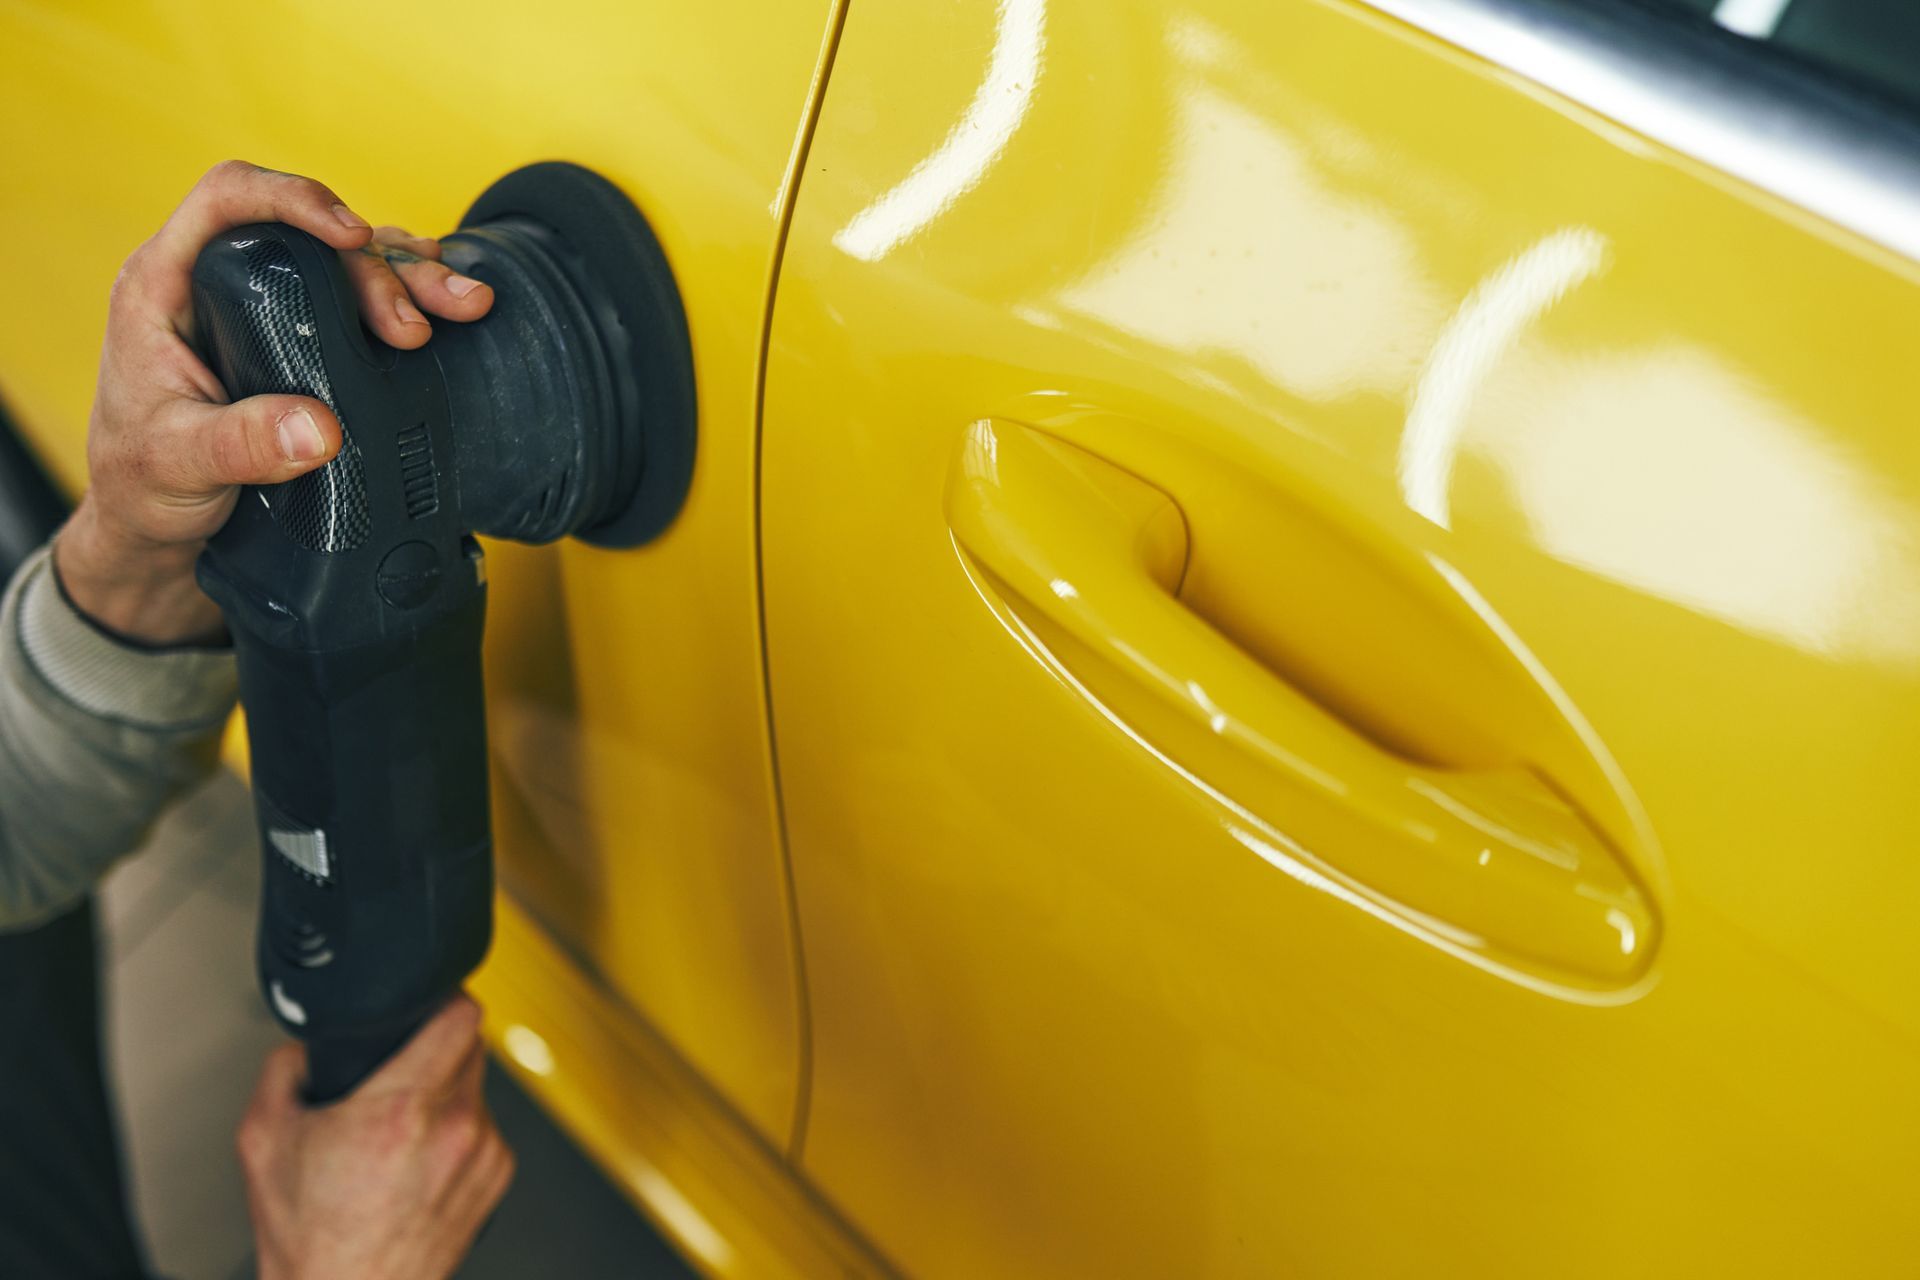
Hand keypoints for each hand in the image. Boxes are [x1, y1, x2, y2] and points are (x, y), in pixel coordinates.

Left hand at [55, 160, 494, 644]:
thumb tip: (318, 430)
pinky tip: (447, 311)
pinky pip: (361, 300)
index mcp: (168, 284)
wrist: (154, 523)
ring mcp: (265, 308)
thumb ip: (241, 444)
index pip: (228, 199)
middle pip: (310, 236)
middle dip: (376, 267)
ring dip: (411, 276)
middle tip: (412, 329)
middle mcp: (220, 281)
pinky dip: (411, 299)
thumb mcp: (178, 464)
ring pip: (348, 263)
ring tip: (465, 305)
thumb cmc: (143, 483)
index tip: (349, 236)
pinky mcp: (302, 341)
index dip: (292, 200)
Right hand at [238, 995, 515, 1279]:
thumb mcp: (264, 1138)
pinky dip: (459, 1131)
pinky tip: (421, 1158)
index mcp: (402, 1108)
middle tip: (398, 1073)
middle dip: (435, 1049)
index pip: (460, 1015)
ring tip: (402, 1128)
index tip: (431, 1001)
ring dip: (447, 1094)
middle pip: (469, 1045)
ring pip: (476, 1087)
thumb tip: (305, 1042)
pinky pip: (484, 1126)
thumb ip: (283, 1068)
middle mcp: (454, 1127)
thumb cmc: (311, 1234)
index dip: (444, 1000)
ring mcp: (483, 1152)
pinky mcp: (498, 1175)